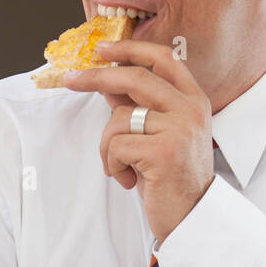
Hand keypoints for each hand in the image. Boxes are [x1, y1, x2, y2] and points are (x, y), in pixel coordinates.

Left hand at [63, 39, 213, 245]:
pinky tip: (129, 180)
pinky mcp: (164, 152)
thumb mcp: (158, 135)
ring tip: (123, 168)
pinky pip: (116, 145)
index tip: (102, 48)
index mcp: (194, 100)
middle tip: (71, 81)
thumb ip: (139, 106)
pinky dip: (113, 165)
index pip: (163, 58)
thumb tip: (106, 81)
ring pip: (119, 118)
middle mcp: (191, 110)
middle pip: (135, 77)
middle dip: (97, 77)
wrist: (193, 218)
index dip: (130, 49)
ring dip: (108, 146)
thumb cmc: (172, 178)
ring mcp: (179, 129)